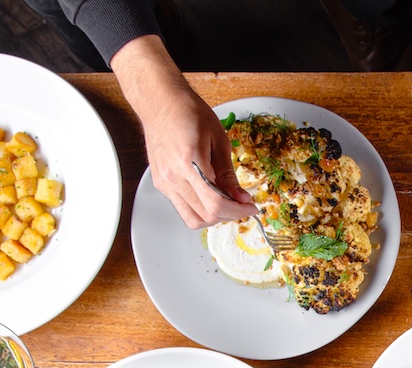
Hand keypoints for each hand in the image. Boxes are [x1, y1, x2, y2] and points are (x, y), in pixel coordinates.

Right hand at [111, 36, 257, 228]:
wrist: (161, 103)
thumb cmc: (189, 113)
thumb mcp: (218, 140)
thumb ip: (229, 174)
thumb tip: (241, 198)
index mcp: (189, 162)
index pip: (216, 203)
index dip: (238, 210)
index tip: (250, 207)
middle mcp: (173, 176)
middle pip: (205, 216)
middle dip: (230, 215)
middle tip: (242, 204)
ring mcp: (164, 182)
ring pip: (192, 219)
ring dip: (214, 217)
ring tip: (226, 203)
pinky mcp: (161, 184)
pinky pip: (183, 209)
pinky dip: (200, 210)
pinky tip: (210, 196)